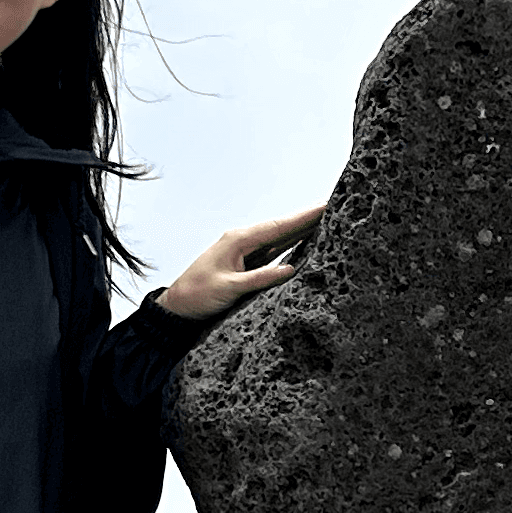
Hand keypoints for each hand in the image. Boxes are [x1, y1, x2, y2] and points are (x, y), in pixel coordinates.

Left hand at [152, 201, 324, 322]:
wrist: (178, 306)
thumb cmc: (198, 295)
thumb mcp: (230, 288)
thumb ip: (260, 278)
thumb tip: (290, 269)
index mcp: (238, 240)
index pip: (278, 226)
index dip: (303, 217)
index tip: (324, 206)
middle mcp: (242, 241)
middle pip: (281, 227)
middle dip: (306, 218)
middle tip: (332, 207)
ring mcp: (244, 251)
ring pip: (279, 238)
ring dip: (300, 230)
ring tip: (325, 221)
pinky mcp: (245, 263)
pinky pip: (272, 250)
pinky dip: (289, 244)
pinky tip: (303, 241)